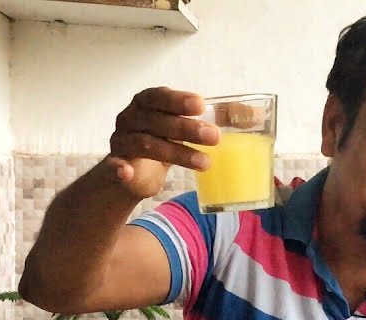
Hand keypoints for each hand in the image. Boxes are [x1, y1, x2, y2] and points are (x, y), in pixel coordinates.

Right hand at [104, 87, 219, 199]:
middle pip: (156, 121)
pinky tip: (127, 173)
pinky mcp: (114, 166)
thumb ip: (212, 120)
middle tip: (215, 137)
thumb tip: (252, 114)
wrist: (131, 176)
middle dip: (187, 128)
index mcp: (144, 104)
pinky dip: (119, 168)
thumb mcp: (183, 130)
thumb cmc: (161, 143)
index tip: (201, 105)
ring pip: (146, 144)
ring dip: (177, 152)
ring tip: (205, 163)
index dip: (177, 100)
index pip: (158, 96)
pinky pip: (113, 165)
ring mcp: (120, 142)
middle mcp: (129, 119)